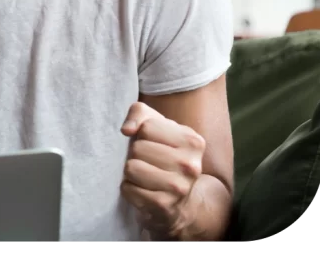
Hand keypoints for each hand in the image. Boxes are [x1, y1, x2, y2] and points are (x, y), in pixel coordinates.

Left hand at [120, 102, 205, 236]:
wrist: (180, 199)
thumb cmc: (163, 153)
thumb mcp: (155, 125)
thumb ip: (139, 113)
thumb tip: (126, 129)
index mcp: (193, 141)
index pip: (146, 127)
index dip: (142, 135)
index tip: (154, 144)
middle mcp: (191, 166)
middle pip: (137, 148)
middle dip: (135, 153)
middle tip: (148, 162)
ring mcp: (179, 188)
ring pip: (131, 167)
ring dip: (130, 171)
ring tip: (144, 174)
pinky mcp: (163, 205)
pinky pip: (127, 188)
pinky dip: (128, 187)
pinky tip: (143, 189)